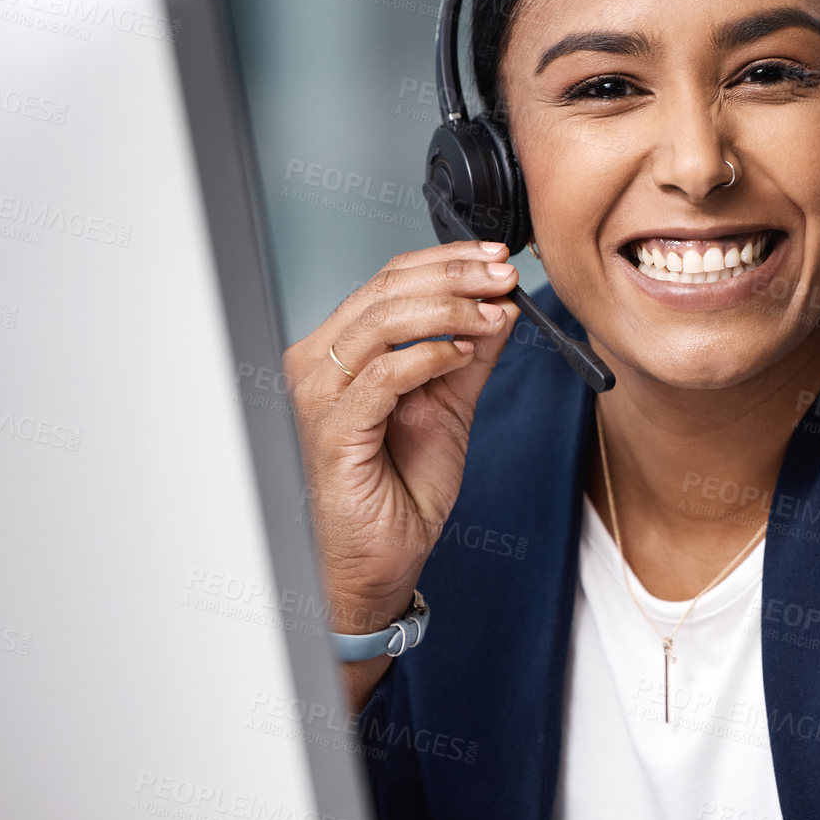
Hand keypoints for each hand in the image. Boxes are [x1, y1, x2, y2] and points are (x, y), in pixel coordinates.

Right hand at [283, 240, 521, 641]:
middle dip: (453, 275)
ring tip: (493, 312)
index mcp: (340, 353)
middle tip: (502, 275)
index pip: (386, 282)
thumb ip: (471, 355)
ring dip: (448, 309)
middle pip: (382, 291)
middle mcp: (317, 366)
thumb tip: (502, 305)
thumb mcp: (450, 408)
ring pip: (380, 322)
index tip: (496, 258)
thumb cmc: (400, 491)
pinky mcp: (332, 431)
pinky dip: (429, 355)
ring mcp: (317, 397)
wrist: (381, 562)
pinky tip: (464, 353)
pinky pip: (382, 375)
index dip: (445, 262)